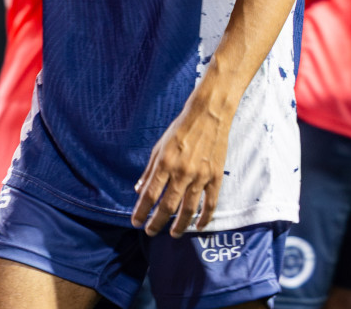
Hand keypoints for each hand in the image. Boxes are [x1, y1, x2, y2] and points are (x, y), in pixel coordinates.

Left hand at [130, 95, 232, 236]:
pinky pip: (210, 203)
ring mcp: (200, 176)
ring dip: (180, 225)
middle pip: (167, 206)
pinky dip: (204, 218)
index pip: (149, 194)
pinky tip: (198, 226)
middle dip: (157, 223)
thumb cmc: (180, 130)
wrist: (208, 116)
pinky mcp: (215, 177)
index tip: (136, 222)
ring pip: (188, 209)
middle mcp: (181, 172)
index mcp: (165, 163)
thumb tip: (138, 190)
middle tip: (150, 232)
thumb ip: (149, 170)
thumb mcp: (159, 146)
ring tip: (173, 235)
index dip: (141, 211)